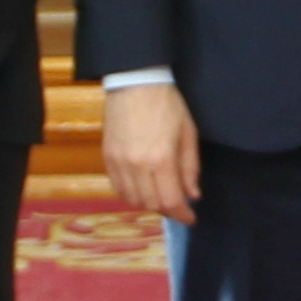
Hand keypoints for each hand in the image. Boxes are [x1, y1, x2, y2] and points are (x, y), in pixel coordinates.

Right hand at [102, 82, 200, 223]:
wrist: (135, 82)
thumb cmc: (167, 104)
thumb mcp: (188, 133)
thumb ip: (190, 167)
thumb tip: (193, 195)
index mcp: (161, 158)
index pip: (171, 201)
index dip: (182, 215)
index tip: (190, 218)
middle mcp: (137, 165)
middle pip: (151, 204)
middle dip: (167, 209)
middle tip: (178, 205)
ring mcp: (119, 162)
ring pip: (133, 199)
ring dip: (149, 203)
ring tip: (160, 196)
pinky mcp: (107, 157)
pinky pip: (118, 187)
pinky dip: (131, 194)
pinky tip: (142, 188)